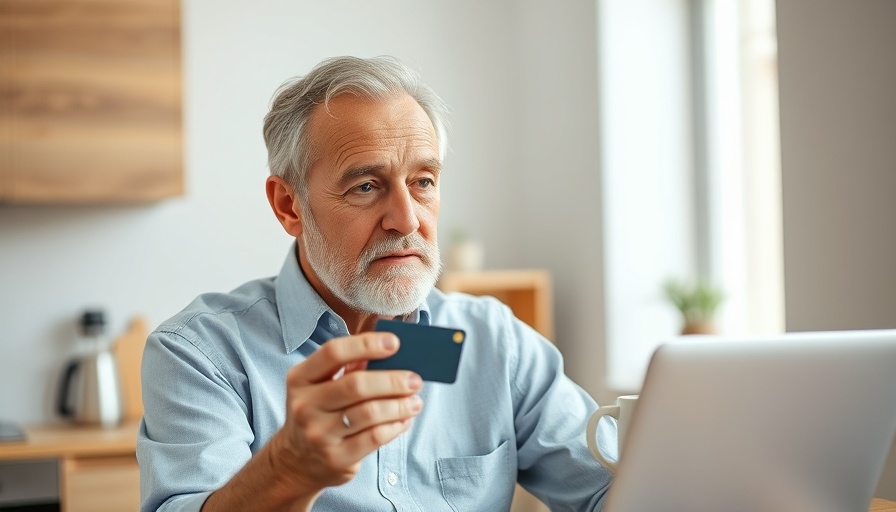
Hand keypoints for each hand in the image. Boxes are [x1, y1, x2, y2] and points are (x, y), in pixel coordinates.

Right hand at [270, 332, 423, 494]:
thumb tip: (388, 350)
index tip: (394, 342)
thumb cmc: (318, 413)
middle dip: (392, 380)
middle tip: (414, 379)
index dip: (366, 344)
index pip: (334, 353)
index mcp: (300, 378)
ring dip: (400, 405)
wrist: (297, 461)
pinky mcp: (336, 458)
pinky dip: (396, 426)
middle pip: (357, 385)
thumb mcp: (320, 386)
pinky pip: (375, 437)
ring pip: (370, 412)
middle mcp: (305, 405)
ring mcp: (319, 434)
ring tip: (416, 401)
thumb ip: (348, 368)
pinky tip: (404, 420)